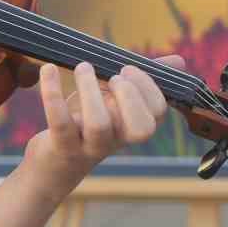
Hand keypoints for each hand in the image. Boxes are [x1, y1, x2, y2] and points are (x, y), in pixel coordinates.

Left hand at [25, 58, 182, 188]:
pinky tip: (48, 70)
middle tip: (113, 77)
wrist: (53, 164)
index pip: (157, 114)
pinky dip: (53, 93)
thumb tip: (178, 62)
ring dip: (92, 90)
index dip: (147, 88)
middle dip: (131, 96)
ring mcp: (90, 146)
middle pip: (140, 129)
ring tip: (84, 67)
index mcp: (132, 127)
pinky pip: (60, 122)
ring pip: (99, 125)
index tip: (126, 69)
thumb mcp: (116, 101)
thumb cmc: (88, 124)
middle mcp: (116, 140)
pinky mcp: (62, 146)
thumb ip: (143, 81)